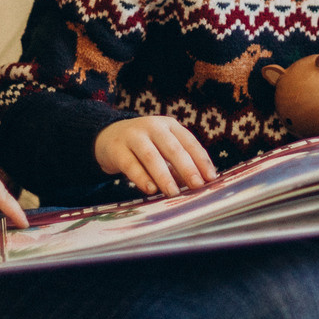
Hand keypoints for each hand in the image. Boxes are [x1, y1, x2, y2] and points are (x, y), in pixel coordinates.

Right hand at [95, 114, 216, 195]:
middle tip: (197, 185)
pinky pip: (130, 164)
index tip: (211, 178)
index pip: (189, 142)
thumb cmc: (144, 146)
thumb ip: (179, 164)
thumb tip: (197, 183)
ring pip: (151, 156)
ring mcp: (134, 136)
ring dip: (164, 176)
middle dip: (187, 168)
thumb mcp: (163, 148)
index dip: (201, 160)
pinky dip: (141, 178)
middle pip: (173, 148)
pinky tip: (150, 189)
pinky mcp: (117, 149)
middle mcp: (153, 127)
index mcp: (170, 125)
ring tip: (174, 192)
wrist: (107, 136)